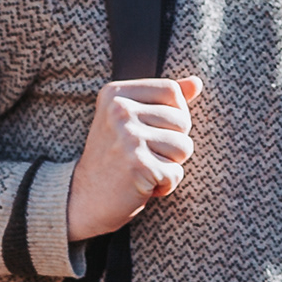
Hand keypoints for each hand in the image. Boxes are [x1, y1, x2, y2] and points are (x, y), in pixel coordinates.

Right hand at [69, 75, 201, 243]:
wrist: (84, 199)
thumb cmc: (114, 157)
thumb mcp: (131, 120)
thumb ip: (163, 99)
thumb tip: (197, 82)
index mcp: (116, 93)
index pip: (172, 90)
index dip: (173, 115)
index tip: (149, 131)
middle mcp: (119, 111)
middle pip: (182, 121)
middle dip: (172, 144)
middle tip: (142, 155)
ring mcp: (128, 137)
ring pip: (184, 147)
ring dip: (170, 165)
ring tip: (143, 168)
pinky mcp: (138, 165)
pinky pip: (176, 173)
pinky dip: (165, 185)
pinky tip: (141, 185)